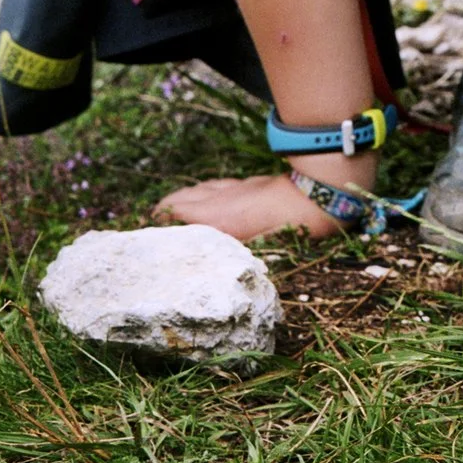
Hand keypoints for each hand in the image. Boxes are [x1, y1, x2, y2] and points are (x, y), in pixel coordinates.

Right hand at [157, 170, 349, 241]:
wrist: (321, 195)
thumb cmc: (294, 229)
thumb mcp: (262, 253)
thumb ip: (233, 258)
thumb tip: (212, 279)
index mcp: (219, 220)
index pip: (173, 217)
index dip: (156, 227)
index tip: (141, 240)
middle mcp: (220, 200)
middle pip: (178, 201)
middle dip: (161, 215)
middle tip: (149, 233)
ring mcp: (234, 189)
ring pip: (196, 190)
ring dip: (179, 202)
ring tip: (166, 217)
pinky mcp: (247, 183)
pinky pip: (214, 186)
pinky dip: (200, 193)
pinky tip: (202, 199)